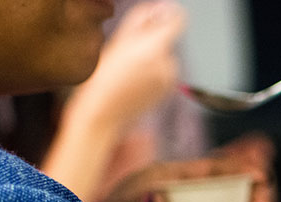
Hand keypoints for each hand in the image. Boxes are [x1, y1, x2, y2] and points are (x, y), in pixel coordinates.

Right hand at [64, 1, 185, 132]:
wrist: (104, 112)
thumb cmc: (105, 76)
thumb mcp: (118, 41)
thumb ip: (142, 20)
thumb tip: (162, 8)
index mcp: (155, 49)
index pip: (177, 22)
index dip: (170, 15)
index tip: (162, 13)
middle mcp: (168, 64)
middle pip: (166, 41)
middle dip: (151, 41)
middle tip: (127, 53)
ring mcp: (170, 80)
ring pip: (165, 58)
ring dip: (152, 59)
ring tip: (129, 70)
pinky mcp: (168, 91)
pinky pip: (164, 74)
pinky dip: (153, 73)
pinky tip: (135, 81)